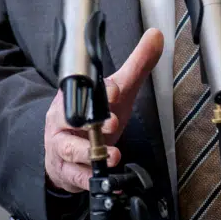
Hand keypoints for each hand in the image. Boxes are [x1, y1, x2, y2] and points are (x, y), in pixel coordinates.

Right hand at [44, 28, 163, 192]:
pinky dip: (91, 180)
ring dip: (90, 154)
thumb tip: (156, 36)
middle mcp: (64, 121)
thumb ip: (136, 65)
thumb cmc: (93, 119)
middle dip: (92, 123)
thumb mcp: (119, 92)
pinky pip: (77, 176)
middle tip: (111, 124)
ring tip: (112, 155)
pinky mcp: (67, 170)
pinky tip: (109, 183)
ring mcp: (63, 146)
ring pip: (70, 150)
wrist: (65, 153)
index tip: (116, 90)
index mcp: (74, 97)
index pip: (84, 90)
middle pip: (70, 119)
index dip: (102, 90)